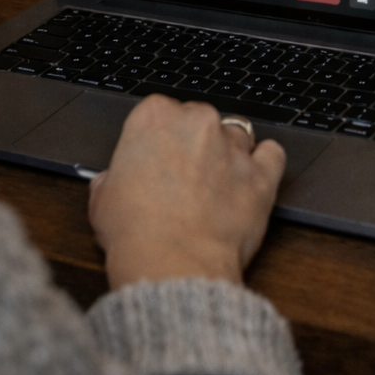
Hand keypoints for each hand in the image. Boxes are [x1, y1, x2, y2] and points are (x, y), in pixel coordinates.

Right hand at [88, 94, 286, 288]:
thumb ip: (113, 177)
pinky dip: (264, 163)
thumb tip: (115, 181)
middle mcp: (196, 122)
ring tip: (217, 183)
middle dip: (193, 142)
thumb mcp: (102, 198)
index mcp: (153, 117)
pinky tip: (251, 179)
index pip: (160, 111)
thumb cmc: (135, 232)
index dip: (159, 138)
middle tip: (184, 176)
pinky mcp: (262, 174)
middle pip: (199, 118)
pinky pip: (272, 154)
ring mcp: (233, 146)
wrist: (172, 263)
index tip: (158, 158)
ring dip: (228, 153)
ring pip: (236, 134)